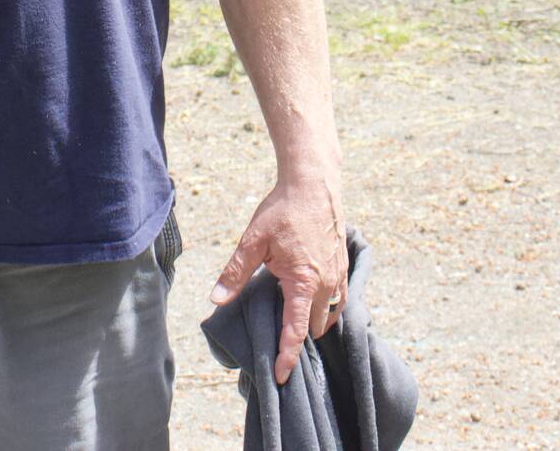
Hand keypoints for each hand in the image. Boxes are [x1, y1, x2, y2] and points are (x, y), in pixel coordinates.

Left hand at [209, 175, 347, 384]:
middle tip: (278, 341)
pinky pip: (339, 299)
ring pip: (330, 315)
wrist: (313, 183)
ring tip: (293, 322)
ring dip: (314, 322)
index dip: (287, 356)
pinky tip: (310, 300)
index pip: (296, 330)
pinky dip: (326, 307)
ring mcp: (339, 275)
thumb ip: (235, 274)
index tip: (282, 377)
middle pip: (315, 327)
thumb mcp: (253, 241)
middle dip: (299, 337)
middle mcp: (327, 284)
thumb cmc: (282, 210)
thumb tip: (215, 299)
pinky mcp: (344, 265)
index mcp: (304, 282)